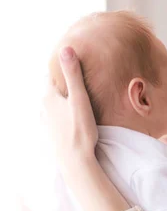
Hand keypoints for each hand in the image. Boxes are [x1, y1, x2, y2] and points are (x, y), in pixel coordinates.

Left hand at [42, 47, 97, 172]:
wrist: (75, 162)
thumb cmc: (79, 130)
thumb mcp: (79, 99)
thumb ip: (73, 74)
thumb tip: (66, 48)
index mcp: (48, 97)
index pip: (51, 75)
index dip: (61, 69)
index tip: (73, 66)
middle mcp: (43, 108)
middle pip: (51, 90)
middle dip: (62, 85)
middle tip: (77, 81)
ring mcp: (45, 123)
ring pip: (52, 105)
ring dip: (61, 101)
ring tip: (75, 100)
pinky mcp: (50, 135)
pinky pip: (55, 118)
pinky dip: (62, 115)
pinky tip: (71, 119)